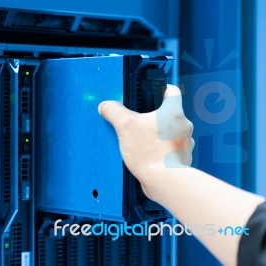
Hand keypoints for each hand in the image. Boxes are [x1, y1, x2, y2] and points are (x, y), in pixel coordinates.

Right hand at [98, 84, 193, 198]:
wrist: (164, 181)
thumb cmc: (151, 152)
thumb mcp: (125, 126)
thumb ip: (114, 111)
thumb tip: (106, 106)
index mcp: (173, 112)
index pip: (172, 91)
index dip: (162, 90)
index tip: (154, 93)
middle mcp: (183, 126)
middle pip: (168, 114)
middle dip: (153, 118)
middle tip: (138, 122)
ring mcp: (184, 144)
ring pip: (169, 134)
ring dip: (157, 136)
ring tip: (141, 142)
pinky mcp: (181, 159)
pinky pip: (169, 150)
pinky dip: (159, 151)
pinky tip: (146, 156)